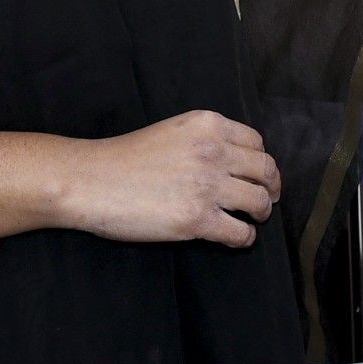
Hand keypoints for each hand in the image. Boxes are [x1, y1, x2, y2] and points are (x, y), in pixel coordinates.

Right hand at [54, 110, 281, 248]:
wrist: (91, 180)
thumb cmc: (124, 158)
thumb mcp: (173, 131)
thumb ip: (205, 140)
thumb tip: (233, 162)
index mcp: (208, 125)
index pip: (257, 142)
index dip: (261, 162)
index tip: (259, 175)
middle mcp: (214, 151)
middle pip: (266, 170)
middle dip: (271, 187)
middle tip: (267, 200)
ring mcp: (207, 186)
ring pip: (259, 202)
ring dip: (260, 213)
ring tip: (252, 219)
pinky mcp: (197, 219)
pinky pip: (240, 233)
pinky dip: (244, 238)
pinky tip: (235, 237)